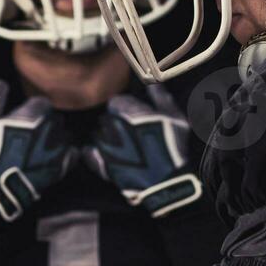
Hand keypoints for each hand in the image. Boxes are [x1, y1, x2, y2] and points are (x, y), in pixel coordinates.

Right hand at [0, 79, 76, 221]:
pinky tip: (55, 158)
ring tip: (42, 149)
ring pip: (64, 134)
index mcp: (32, 113)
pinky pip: (73, 153)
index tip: (25, 120)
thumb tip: (1, 82)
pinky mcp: (63, 164)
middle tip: (32, 136)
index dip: (34, 111)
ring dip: (56, 138)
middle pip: (55, 118)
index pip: (42, 103)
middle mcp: (50, 126)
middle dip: (46, 124)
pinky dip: (67, 154)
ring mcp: (58, 145)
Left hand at [84, 85, 203, 216]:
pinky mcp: (103, 165)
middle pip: (107, 119)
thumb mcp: (174, 117)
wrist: (166, 181)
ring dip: (108, 138)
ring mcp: (105, 146)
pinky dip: (94, 153)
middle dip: (117, 123)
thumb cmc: (173, 146)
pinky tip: (101, 154)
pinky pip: (90, 154)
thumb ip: (160, 98)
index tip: (135, 115)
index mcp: (127, 111)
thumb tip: (153, 84)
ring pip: (100, 135)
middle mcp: (111, 125)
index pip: (116, 102)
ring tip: (125, 147)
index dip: (126, 108)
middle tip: (133, 132)